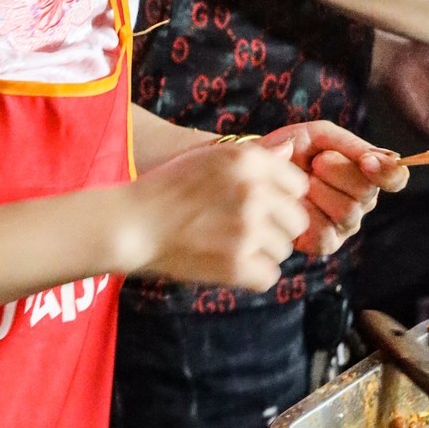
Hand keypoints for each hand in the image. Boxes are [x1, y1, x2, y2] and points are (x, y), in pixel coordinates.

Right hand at [127, 139, 311, 292]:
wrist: (131, 223)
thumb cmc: (167, 188)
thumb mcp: (209, 157)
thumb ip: (254, 157)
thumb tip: (290, 151)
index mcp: (248, 161)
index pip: (297, 185)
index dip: (281, 197)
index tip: (259, 205)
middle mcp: (254, 192)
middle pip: (297, 220)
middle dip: (276, 227)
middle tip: (243, 230)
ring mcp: (247, 230)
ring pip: (283, 250)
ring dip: (262, 252)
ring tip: (229, 246)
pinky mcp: (237, 264)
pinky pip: (268, 276)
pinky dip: (251, 276)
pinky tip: (228, 264)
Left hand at [258, 121, 406, 256]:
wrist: (257, 169)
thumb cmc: (291, 149)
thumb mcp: (319, 136)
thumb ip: (351, 145)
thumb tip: (384, 157)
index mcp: (368, 173)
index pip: (396, 177)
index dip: (386, 172)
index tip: (366, 161)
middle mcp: (362, 202)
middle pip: (367, 193)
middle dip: (337, 172)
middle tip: (316, 164)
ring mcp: (346, 225)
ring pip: (348, 212)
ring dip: (319, 191)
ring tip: (303, 182)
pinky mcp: (326, 244)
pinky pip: (325, 233)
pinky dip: (306, 214)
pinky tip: (296, 204)